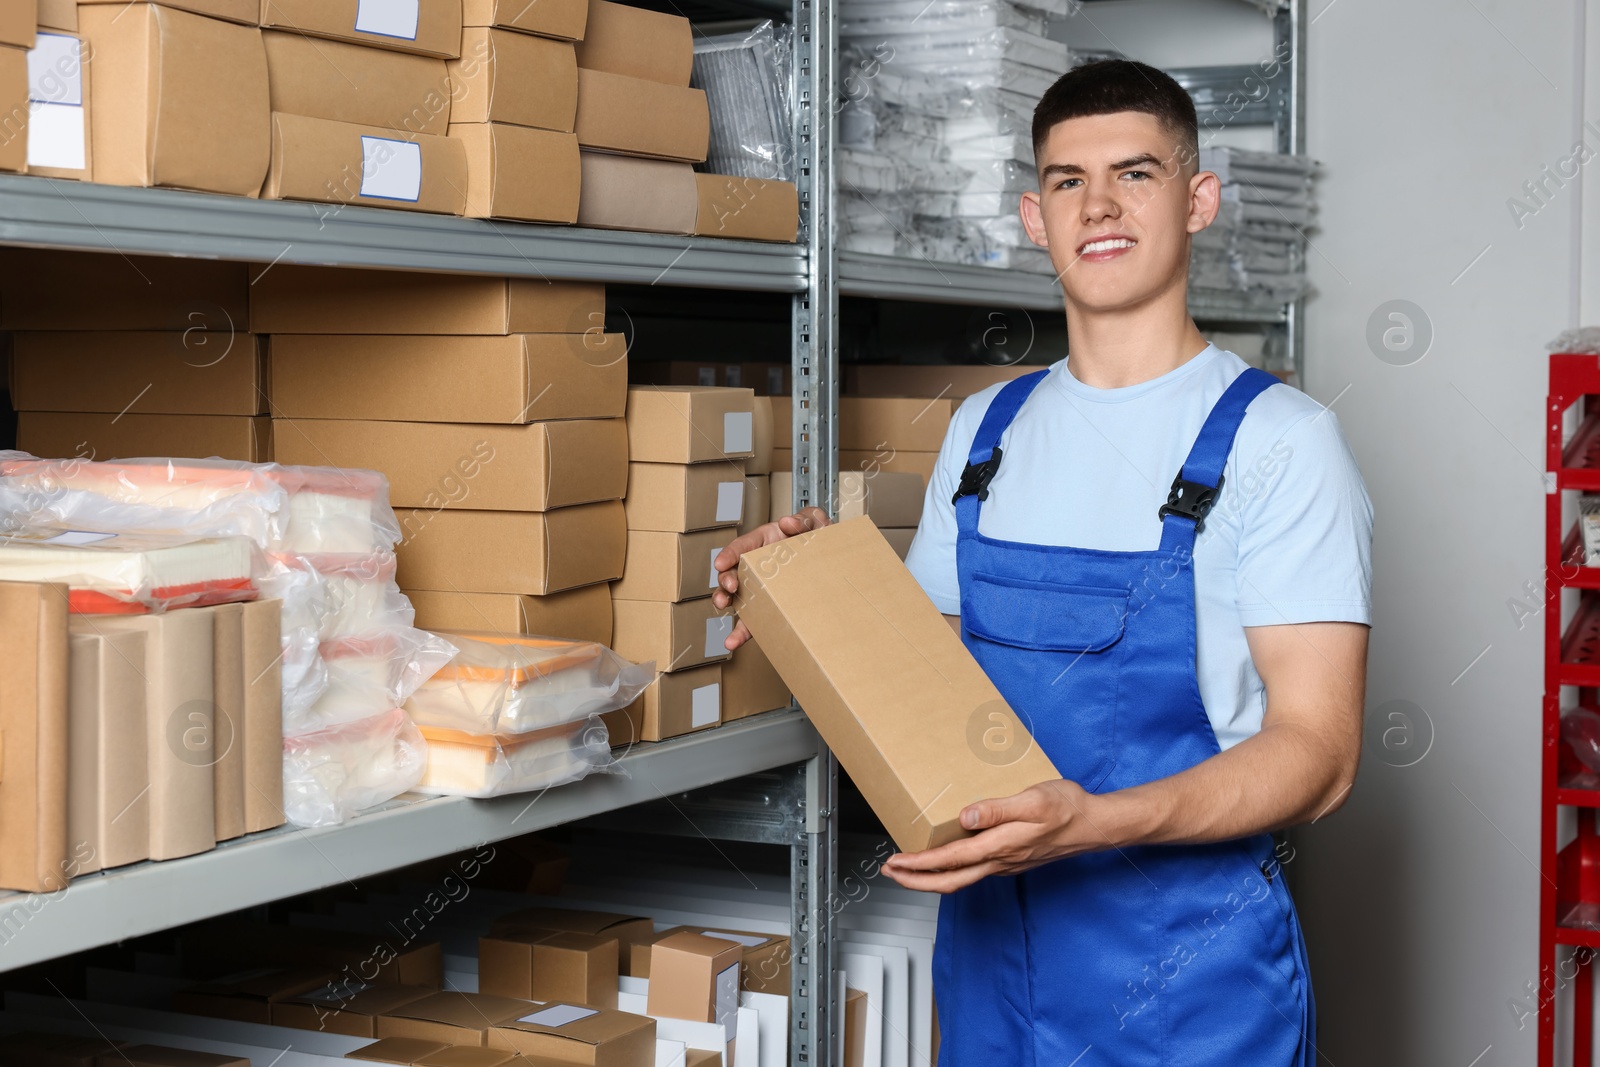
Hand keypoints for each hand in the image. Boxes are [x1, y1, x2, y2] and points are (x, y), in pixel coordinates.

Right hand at [711, 507, 830, 649]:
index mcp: (763, 542)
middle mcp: (756, 565)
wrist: (831, 558)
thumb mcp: (814, 521)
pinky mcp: (766, 606)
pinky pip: (751, 621)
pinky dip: (741, 632)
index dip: (729, 553)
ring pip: (733, 595)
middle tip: (731, 586)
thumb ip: (804, 519)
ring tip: (722, 605)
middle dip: (725, 579)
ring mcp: (759, 586)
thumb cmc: (817, 536)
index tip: (721, 562)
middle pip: (731, 571)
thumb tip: (788, 523)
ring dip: (723, 600)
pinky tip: (732, 641)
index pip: (741, 546)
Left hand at [879, 779, 1104, 893]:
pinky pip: (974, 871)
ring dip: (931, 875)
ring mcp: (1006, 864)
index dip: (919, 865)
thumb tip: (965, 817)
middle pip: (950, 881)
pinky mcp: (1012, 860)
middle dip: (916, 880)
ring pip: (961, 878)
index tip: (896, 862)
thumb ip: (998, 809)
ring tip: (909, 867)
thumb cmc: (1068, 809)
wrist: (1096, 825)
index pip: (950, 861)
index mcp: (1001, 846)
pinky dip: (951, 869)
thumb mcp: (1034, 800)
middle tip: (890, 871)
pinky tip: (945, 858)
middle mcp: (1000, 861)